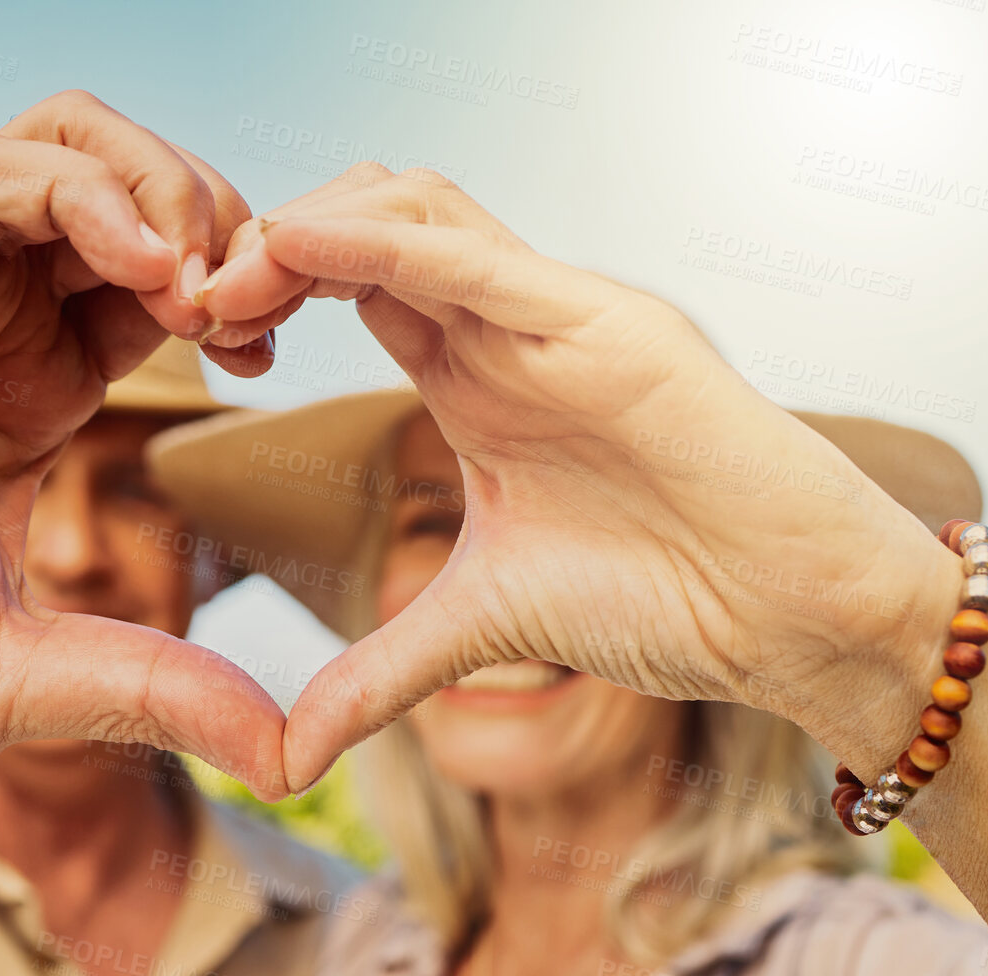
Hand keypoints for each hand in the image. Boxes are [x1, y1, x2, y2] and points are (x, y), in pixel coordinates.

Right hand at [0, 91, 287, 793]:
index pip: (169, 295)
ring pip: (80, 154)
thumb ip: (144, 690)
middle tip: (258, 307)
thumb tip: (286, 754)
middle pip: (146, 203)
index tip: (272, 356)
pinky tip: (136, 261)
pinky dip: (82, 191)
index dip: (241, 302)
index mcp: (32, 392)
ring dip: (168, 192)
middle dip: (228, 230)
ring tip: (202, 280)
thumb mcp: (5, 674)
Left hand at [199, 164, 953, 789]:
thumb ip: (381, 674)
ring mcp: (562, 317)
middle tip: (193, 305)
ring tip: (232, 284)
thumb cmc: (669, 600)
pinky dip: (383, 243)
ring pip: (418, 208)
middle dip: (269, 245)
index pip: (353, 285)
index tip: (203, 340)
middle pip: (370, 222)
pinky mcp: (612, 327)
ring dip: (309, 229)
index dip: (269, 292)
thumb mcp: (483, 628)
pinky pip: (479, 260)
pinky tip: (301, 249)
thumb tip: (289, 755)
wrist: (794, 619)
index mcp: (479, 377)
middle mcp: (512, 329)